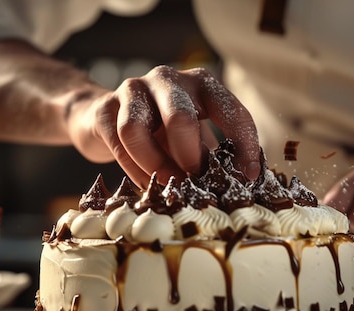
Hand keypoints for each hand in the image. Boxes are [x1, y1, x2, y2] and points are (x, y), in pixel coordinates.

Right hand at [66, 65, 259, 187]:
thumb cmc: (162, 133)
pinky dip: (135, 170)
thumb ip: (213, 155)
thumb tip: (239, 185)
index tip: (248, 177)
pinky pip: (118, 143)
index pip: (231, 110)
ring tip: (170, 187)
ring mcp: (133, 90)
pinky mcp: (105, 108)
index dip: (243, 145)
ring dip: (155, 166)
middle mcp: (168, 80)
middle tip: (196, 181)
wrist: (108, 118)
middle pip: (179, 116)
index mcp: (201, 85)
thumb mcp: (194, 139)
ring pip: (136, 130)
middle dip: (189, 157)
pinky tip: (148, 186)